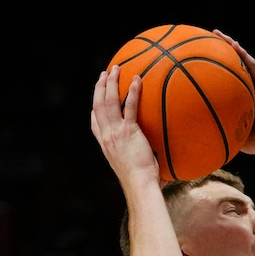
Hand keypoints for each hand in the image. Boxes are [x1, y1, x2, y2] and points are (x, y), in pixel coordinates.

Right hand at [90, 66, 159, 186]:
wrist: (140, 186)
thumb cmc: (141, 184)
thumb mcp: (135, 170)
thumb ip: (140, 160)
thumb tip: (159, 166)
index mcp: (106, 146)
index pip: (95, 124)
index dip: (94, 109)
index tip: (96, 98)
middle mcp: (107, 137)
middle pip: (98, 105)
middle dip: (100, 87)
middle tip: (105, 74)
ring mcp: (116, 133)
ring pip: (109, 101)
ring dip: (111, 82)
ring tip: (116, 68)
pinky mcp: (128, 132)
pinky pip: (129, 107)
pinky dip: (132, 92)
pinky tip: (137, 80)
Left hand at [213, 30, 254, 158]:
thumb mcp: (234, 135)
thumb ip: (222, 130)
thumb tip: (201, 135)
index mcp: (241, 99)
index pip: (226, 81)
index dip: (215, 70)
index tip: (200, 62)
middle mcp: (248, 90)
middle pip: (233, 66)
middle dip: (220, 53)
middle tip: (206, 42)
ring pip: (242, 61)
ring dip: (231, 46)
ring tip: (217, 34)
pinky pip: (252, 66)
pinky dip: (243, 55)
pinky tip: (234, 45)